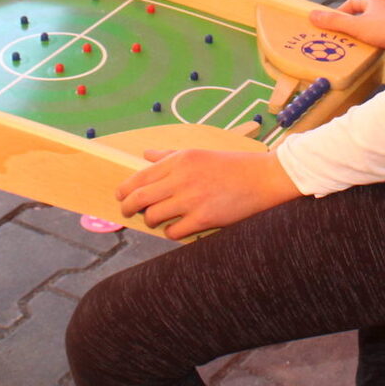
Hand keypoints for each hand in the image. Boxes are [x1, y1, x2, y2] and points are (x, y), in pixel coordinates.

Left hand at [116, 148, 300, 240]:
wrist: (263, 178)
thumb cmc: (232, 165)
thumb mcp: (199, 153)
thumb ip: (169, 155)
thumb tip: (146, 154)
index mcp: (180, 159)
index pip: (140, 177)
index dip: (125, 190)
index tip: (121, 197)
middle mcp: (182, 178)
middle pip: (140, 198)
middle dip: (129, 208)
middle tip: (128, 213)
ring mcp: (192, 199)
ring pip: (154, 217)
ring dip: (152, 221)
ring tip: (158, 220)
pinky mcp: (203, 219)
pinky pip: (174, 232)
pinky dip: (172, 232)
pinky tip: (177, 228)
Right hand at [308, 0, 384, 66]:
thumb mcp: (356, 25)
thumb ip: (335, 22)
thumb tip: (313, 15)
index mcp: (374, 3)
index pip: (353, 3)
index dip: (341, 12)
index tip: (331, 23)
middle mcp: (382, 12)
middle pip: (359, 18)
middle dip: (348, 28)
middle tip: (335, 39)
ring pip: (368, 31)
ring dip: (358, 40)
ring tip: (346, 50)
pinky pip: (377, 42)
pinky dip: (369, 48)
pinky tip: (362, 57)